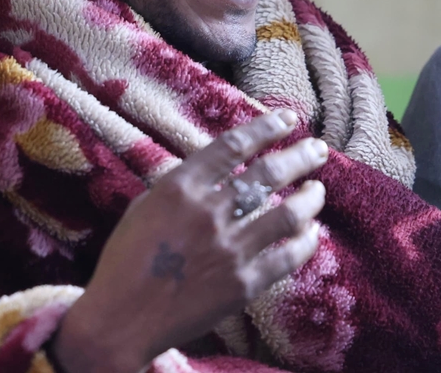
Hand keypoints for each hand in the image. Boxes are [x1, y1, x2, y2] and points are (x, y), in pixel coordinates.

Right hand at [52, 110, 327, 372]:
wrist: (121, 320)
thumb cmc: (126, 261)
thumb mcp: (144, 207)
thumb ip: (180, 185)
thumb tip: (217, 167)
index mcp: (179, 187)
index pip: (234, 145)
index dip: (266, 128)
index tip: (288, 120)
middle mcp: (208, 213)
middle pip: (269, 174)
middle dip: (300, 156)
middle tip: (318, 150)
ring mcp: (229, 250)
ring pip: (287, 213)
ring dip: (310, 198)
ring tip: (318, 190)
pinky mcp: (243, 285)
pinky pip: (287, 257)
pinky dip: (305, 241)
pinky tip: (310, 233)